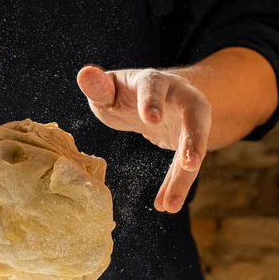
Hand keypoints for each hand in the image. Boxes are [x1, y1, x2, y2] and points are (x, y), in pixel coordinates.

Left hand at [77, 66, 211, 213]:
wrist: (155, 97)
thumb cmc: (125, 93)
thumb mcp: (109, 89)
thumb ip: (99, 86)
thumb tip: (84, 73)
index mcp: (154, 81)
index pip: (155, 86)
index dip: (153, 101)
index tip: (152, 119)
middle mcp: (179, 98)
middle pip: (195, 114)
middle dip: (194, 138)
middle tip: (190, 163)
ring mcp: (188, 121)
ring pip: (194, 146)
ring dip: (185, 175)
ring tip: (171, 204)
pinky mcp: (188, 142)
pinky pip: (184, 165)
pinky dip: (175, 185)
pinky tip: (164, 206)